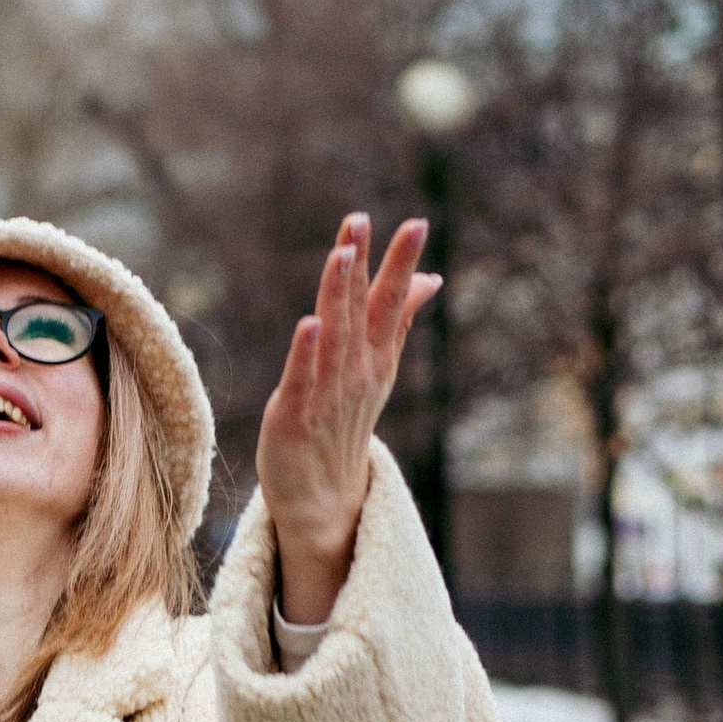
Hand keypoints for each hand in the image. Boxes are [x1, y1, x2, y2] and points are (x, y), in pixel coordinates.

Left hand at [254, 216, 439, 629]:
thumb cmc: (344, 425)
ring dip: (338, 294)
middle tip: (364, 220)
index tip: (416, 223)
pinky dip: (306, 353)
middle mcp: (357, 372)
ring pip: (334, 336)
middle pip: (362, 310)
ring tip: (342, 254)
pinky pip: (301, 380)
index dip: (399, 262)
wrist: (324, 501)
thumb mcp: (376, 369)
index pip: (389, 301)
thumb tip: (428, 277)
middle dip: (366, 265)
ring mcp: (327, 395)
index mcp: (376, 358)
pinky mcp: (294, 417)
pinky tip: (310, 322)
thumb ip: (396, 320)